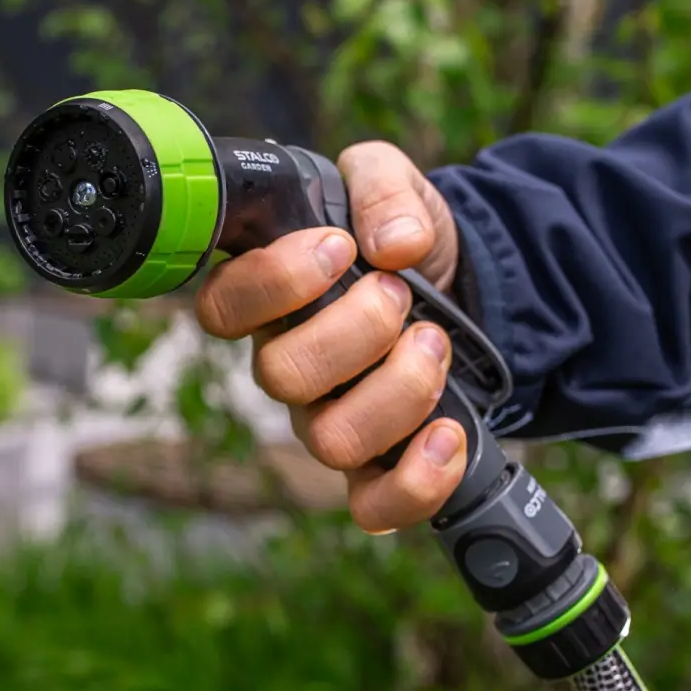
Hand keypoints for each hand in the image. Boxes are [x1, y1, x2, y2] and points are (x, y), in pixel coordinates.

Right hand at [194, 141, 465, 532]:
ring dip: (398, 388)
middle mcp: (291, 367)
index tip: (338, 248)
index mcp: (273, 299)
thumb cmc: (405, 236)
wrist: (468, 282)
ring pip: (332, 440)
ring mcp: (330, 421)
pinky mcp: (380, 466)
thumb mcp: (395, 184)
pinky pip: (374, 505)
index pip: (223, 308)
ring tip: (435, 344)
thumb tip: (396, 243)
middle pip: (283, 377)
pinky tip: (449, 433)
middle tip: (401, 294)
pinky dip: (417, 479)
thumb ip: (383, 188)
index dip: (274, 282)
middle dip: (358, 330)